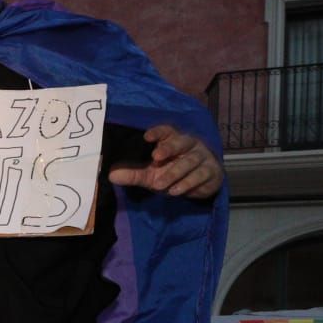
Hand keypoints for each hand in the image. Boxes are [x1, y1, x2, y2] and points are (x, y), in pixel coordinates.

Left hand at [108, 125, 222, 199]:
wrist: (199, 186)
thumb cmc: (172, 173)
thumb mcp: (150, 175)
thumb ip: (133, 174)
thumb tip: (111, 175)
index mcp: (174, 140)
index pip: (167, 131)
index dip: (158, 132)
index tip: (146, 137)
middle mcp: (190, 145)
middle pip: (182, 142)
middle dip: (169, 148)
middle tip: (156, 157)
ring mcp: (203, 157)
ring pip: (190, 161)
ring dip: (174, 173)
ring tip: (159, 185)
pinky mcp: (211, 171)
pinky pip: (201, 175)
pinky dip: (188, 183)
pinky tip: (175, 191)